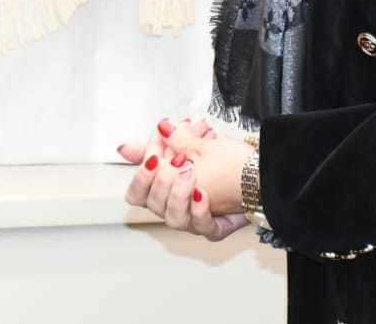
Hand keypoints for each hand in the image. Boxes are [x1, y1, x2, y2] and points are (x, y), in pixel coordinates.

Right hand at [121, 117, 249, 241]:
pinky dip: (200, 209)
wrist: (251, 171)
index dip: (141, 178)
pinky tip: (202, 192)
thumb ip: (154, 148)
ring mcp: (193, 221)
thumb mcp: (182, 146)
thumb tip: (124, 148)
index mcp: (161, 194)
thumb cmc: (216, 162)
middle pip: (154, 205)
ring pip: (175, 219)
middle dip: (163, 180)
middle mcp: (173, 209)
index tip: (153, 158)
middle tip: (175, 161)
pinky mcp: (214, 228)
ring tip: (189, 174)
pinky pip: (203, 226)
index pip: (136, 195)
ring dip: (179, 194)